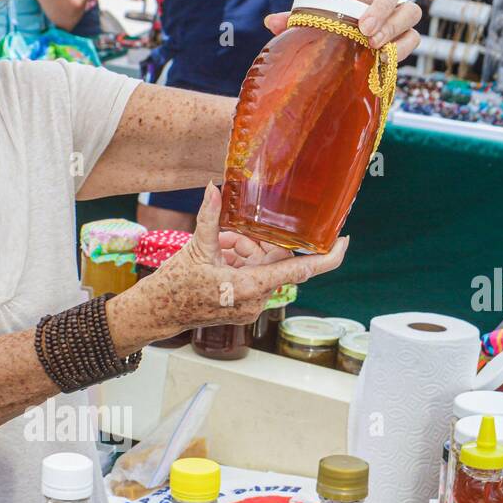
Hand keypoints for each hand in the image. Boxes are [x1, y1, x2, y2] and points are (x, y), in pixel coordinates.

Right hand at [144, 182, 348, 331]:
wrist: (157, 313)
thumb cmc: (174, 287)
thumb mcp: (195, 248)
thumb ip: (209, 218)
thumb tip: (215, 188)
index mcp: (249, 287)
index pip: (300, 270)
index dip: (327, 256)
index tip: (344, 241)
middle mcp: (254, 300)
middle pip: (273, 262)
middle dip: (256, 243)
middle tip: (231, 234)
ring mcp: (249, 306)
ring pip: (261, 268)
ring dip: (244, 252)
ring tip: (217, 247)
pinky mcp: (242, 307)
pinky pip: (252, 278)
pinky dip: (239, 263)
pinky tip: (219, 257)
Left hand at [264, 0, 421, 60]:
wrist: (341, 40)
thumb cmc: (328, 20)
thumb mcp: (311, 16)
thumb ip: (293, 18)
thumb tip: (270, 22)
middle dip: (382, 9)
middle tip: (365, 29)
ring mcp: (394, 13)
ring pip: (409, 12)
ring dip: (394, 28)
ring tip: (374, 45)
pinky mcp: (401, 36)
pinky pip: (411, 38)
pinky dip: (402, 48)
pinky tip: (385, 58)